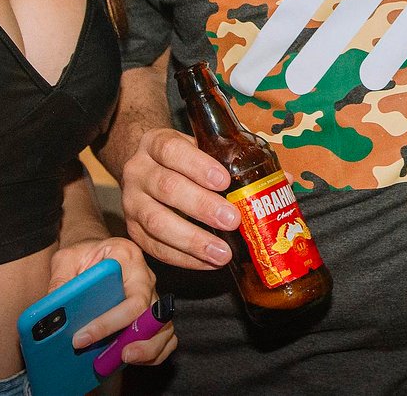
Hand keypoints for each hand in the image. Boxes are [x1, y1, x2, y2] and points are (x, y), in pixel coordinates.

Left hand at [47, 237, 176, 367]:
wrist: (95, 254)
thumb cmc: (83, 255)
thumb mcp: (66, 258)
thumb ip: (60, 281)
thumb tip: (51, 314)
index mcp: (128, 258)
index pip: (129, 296)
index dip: (109, 322)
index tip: (82, 337)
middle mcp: (146, 278)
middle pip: (152, 314)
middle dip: (138, 339)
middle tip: (118, 355)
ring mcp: (152, 297)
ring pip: (163, 327)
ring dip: (149, 349)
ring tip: (124, 359)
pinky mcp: (152, 314)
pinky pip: (165, 336)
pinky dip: (156, 352)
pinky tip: (134, 360)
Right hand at [120, 127, 238, 269]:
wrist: (145, 168)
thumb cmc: (180, 158)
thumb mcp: (196, 145)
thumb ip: (226, 158)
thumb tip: (275, 177)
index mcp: (154, 143)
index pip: (172, 150)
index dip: (198, 166)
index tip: (224, 181)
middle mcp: (138, 171)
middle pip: (167, 187)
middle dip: (202, 206)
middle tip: (231, 219)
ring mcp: (131, 202)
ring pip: (156, 222)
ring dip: (192, 240)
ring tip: (222, 252)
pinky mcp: (132, 229)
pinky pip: (155, 248)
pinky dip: (183, 258)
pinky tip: (208, 262)